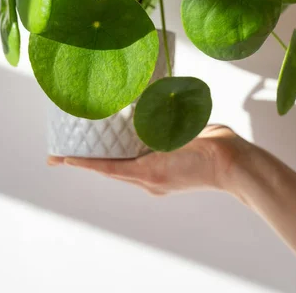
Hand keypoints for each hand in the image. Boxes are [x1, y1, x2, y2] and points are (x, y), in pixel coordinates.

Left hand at [48, 125, 251, 195]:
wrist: (234, 164)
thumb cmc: (209, 149)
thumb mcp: (179, 135)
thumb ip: (156, 128)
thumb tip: (137, 115)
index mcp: (149, 173)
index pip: (108, 167)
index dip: (84, 162)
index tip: (62, 158)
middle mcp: (149, 180)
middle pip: (111, 169)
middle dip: (87, 160)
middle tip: (61, 154)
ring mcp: (157, 179)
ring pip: (123, 168)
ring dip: (105, 158)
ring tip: (88, 146)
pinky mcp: (165, 174)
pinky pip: (138, 166)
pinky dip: (125, 156)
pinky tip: (122, 143)